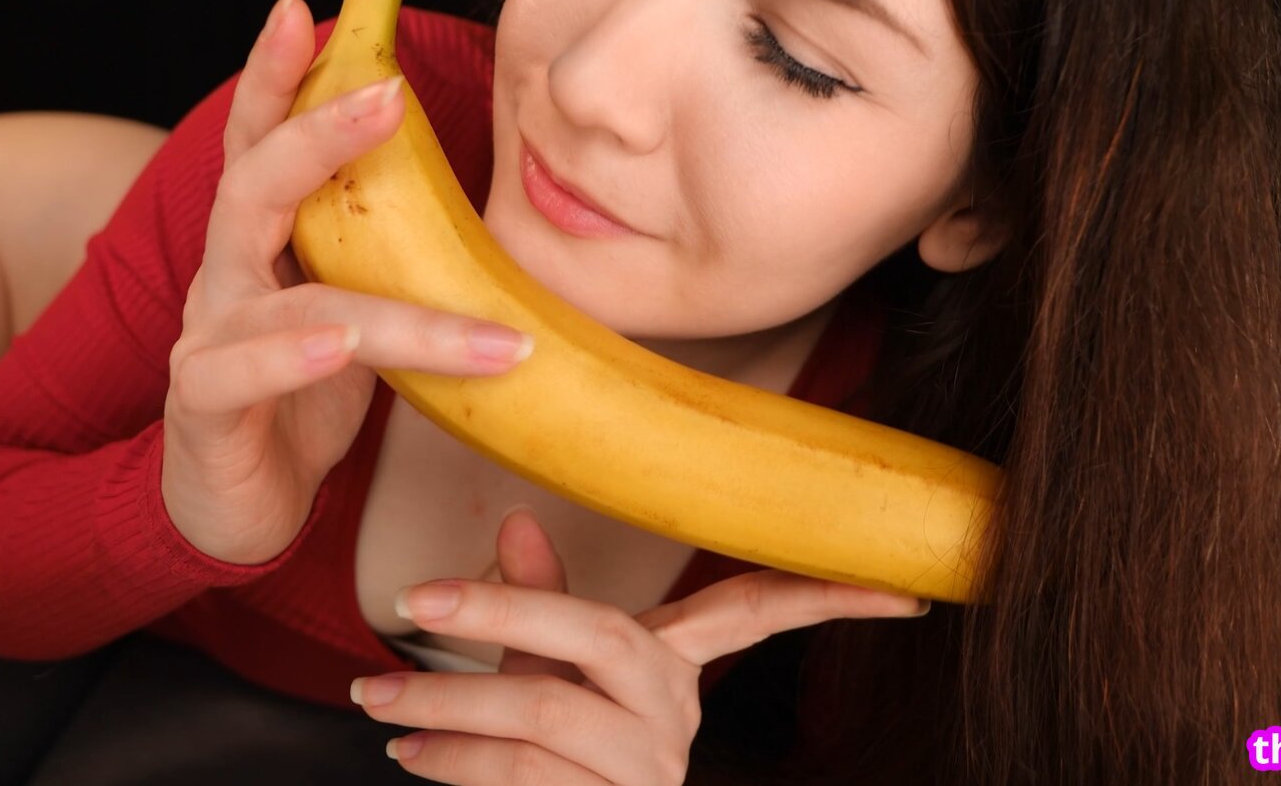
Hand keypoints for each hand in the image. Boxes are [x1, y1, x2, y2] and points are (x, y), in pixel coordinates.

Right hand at [160, 0, 535, 564]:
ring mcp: (209, 340)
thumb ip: (386, 253)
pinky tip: (338, 340)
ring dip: (390, 307)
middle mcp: (228, 276)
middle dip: (317, 129)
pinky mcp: (206, 408)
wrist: (235, 508)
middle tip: (388, 90)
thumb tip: (484, 191)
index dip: (278, 71)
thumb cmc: (302, 398)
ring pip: (288, 298)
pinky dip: (294, 354)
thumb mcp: (355, 310)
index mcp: (265, 243)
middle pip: (254, 182)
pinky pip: (242, 372)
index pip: (265, 140)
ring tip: (472, 315)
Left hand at [351, 505, 929, 783]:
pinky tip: (412, 754)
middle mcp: (674, 719)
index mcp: (675, 672)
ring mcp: (646, 774)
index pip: (758, 614)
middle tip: (416, 600)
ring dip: (446, 703)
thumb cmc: (551, 767)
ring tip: (375, 699)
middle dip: (505, 614)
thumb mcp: (548, 682)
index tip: (906, 592)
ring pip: (548, 715)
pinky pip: (529, 780)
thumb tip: (515, 520)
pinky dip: (456, 763)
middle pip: (605, 638)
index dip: (827, 597)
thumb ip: (539, 607)